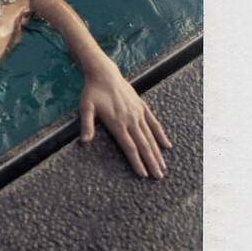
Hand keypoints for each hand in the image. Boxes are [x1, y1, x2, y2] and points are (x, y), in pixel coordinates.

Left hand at [79, 59, 171, 177]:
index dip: (137, 162)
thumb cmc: (92, 92)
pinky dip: (161, 135)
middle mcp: (130, 120)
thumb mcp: (85, 108)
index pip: (129, 147)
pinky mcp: (142, 107)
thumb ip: (87, 125)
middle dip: (151, 162)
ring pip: (150, 137)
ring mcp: (138, 113)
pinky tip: (166, 146)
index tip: (143, 175)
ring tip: (163, 167)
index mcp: (117, 123)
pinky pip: (154, 123)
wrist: (104, 73)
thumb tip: (84, 142)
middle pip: (143, 145)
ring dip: (157, 153)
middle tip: (158, 177)